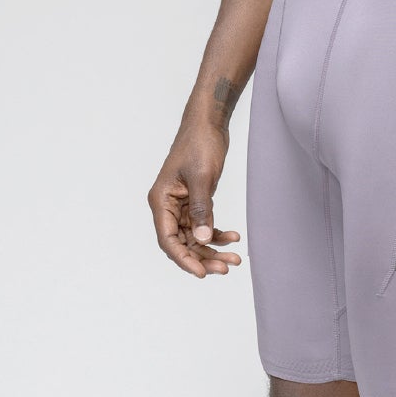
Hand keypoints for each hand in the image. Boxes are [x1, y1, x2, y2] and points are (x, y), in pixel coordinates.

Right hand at [148, 122, 242, 278]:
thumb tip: (204, 239)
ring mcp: (181, 205)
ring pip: (194, 237)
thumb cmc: (200, 144)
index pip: (167, 239)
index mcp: (161, 200)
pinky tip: (234, 237)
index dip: (183, 259)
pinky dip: (217, 233)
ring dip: (213, 249)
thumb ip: (202, 210)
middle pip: (182, 243)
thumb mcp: (202, 178)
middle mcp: (167, 206)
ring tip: (235, 258)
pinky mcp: (195, 202)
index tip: (202, 272)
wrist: (208, 123)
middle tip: (226, 267)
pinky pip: (204, 225)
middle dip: (203, 257)